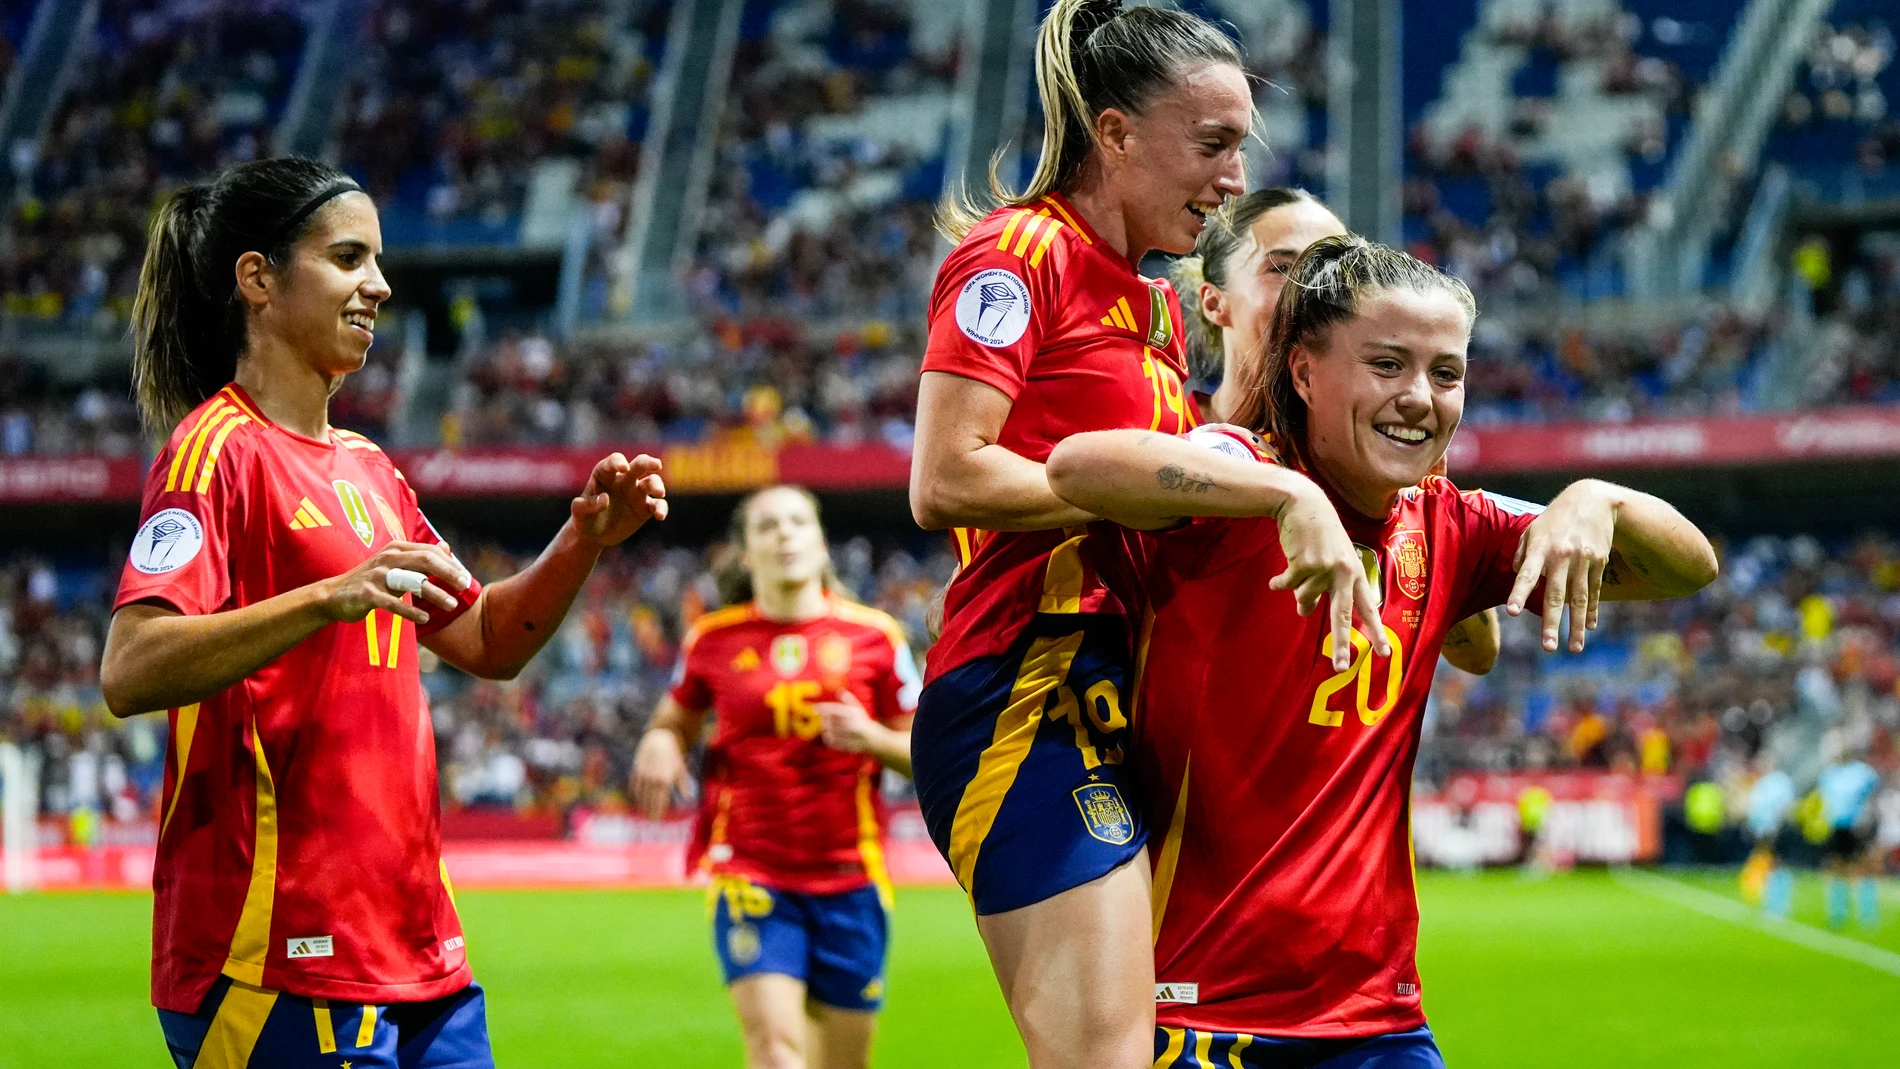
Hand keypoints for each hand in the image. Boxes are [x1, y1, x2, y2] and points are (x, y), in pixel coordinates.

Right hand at [319, 541, 469, 625]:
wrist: (333, 595)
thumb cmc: (371, 580)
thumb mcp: (396, 564)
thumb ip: (420, 556)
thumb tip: (445, 546)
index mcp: (396, 548)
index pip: (430, 552)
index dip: (450, 564)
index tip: (465, 577)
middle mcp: (388, 558)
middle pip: (425, 561)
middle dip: (448, 573)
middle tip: (464, 586)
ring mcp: (377, 575)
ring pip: (412, 581)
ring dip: (435, 593)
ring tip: (451, 605)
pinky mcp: (368, 594)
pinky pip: (393, 603)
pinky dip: (410, 611)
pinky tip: (425, 618)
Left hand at [573, 453, 667, 546]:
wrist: (594, 535)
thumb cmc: (584, 519)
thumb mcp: (578, 513)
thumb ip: (587, 505)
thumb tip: (605, 499)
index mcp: (605, 474)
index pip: (614, 461)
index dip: (619, 462)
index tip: (624, 468)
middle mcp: (624, 479)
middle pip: (638, 465)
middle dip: (648, 462)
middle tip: (656, 465)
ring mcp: (637, 493)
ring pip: (651, 482)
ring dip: (657, 485)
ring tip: (659, 493)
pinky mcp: (646, 508)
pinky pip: (657, 505)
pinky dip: (661, 508)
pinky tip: (660, 516)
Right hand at [631, 729, 685, 818]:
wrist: (660, 740)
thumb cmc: (674, 756)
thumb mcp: (681, 770)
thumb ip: (683, 785)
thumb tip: (689, 799)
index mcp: (665, 781)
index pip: (660, 802)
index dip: (658, 813)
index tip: (657, 821)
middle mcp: (653, 780)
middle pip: (649, 801)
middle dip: (650, 811)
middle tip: (651, 819)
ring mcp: (644, 775)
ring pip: (641, 795)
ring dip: (642, 804)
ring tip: (645, 811)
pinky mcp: (637, 770)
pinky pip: (635, 786)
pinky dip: (636, 794)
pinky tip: (639, 799)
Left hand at [817, 693, 878, 752]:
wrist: (873, 738)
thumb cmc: (863, 721)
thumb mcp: (858, 708)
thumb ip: (849, 699)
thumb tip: (840, 690)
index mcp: (851, 713)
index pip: (833, 709)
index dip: (823, 708)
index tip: (814, 708)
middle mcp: (849, 724)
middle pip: (828, 721)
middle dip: (825, 720)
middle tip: (825, 720)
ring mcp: (847, 736)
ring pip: (828, 731)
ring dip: (827, 729)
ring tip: (830, 728)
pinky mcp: (845, 745)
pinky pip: (831, 742)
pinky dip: (828, 739)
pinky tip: (831, 736)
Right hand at [1269, 482, 1387, 668]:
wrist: (1303, 503)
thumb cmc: (1318, 533)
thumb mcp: (1327, 561)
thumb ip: (1321, 589)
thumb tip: (1304, 613)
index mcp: (1355, 572)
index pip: (1367, 608)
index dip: (1375, 632)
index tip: (1384, 653)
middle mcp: (1343, 573)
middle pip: (1341, 616)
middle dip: (1340, 644)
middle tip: (1340, 668)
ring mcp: (1323, 569)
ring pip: (1304, 599)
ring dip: (1297, 590)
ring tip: (1298, 568)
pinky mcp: (1303, 565)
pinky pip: (1287, 586)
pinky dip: (1280, 582)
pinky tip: (1279, 576)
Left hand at [1506, 481, 1616, 652]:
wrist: (1593, 500)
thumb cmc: (1555, 518)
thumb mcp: (1533, 529)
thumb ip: (1521, 553)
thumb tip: (1516, 576)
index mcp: (1540, 547)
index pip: (1527, 574)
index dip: (1519, 593)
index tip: (1512, 612)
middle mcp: (1562, 555)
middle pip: (1555, 594)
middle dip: (1551, 623)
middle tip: (1548, 647)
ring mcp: (1583, 560)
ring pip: (1579, 598)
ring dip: (1576, 625)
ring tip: (1574, 648)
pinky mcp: (1599, 562)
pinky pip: (1595, 591)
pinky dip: (1592, 610)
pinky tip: (1589, 627)